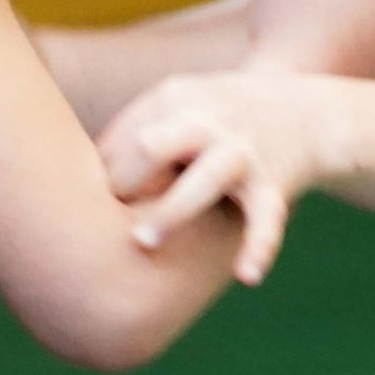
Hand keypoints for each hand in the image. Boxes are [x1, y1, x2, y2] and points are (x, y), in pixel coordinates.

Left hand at [100, 69, 323, 285]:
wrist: (307, 112)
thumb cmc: (216, 119)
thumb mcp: (177, 107)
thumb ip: (131, 138)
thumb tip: (67, 186)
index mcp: (174, 98)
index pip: (124, 138)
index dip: (102, 177)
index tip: (90, 208)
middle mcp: (209, 120)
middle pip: (159, 141)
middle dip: (129, 176)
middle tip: (109, 210)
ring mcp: (242, 151)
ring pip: (209, 176)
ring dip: (174, 210)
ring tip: (144, 242)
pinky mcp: (273, 182)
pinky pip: (267, 218)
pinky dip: (259, 246)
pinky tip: (247, 276)